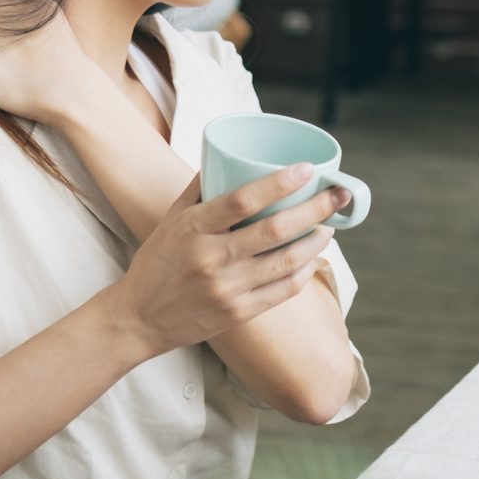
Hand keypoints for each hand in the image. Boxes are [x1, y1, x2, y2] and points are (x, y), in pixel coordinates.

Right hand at [103, 165, 349, 356]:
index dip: (280, 182)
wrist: (139, 319)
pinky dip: (304, 271)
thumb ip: (199, 190)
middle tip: (339, 195)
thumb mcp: (170, 220)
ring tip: (329, 226)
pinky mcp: (239, 313)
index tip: (308, 168)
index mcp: (194, 228)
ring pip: (287, 261)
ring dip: (316, 241)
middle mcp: (212, 258)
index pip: (243, 199)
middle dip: (315, 209)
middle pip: (275, 230)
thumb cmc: (157, 263)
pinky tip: (313, 257)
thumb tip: (227, 158)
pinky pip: (283, 290)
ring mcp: (228, 288)